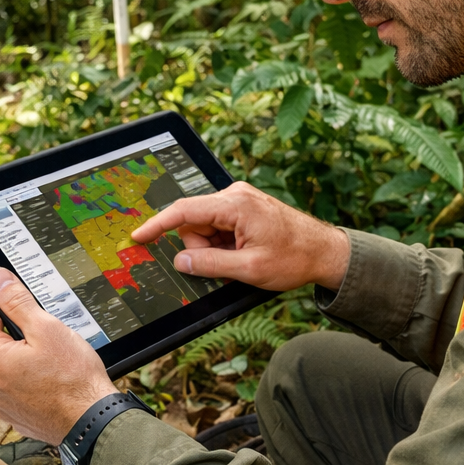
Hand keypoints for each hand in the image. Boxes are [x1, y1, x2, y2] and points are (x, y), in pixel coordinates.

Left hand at [0, 268, 116, 443]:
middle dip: (16, 332)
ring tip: (52, 359)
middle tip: (45, 333)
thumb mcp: (46, 328)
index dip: (2, 299)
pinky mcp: (14, 415)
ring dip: (22, 356)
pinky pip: (15, 387)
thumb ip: (17, 301)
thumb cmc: (73, 379)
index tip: (18, 296)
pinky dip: (28, 379)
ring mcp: (0, 403)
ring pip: (6, 365)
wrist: (91, 421)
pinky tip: (50, 379)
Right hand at [130, 181, 349, 291]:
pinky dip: (223, 244)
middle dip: (201, 249)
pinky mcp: (244, 208)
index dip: (157, 225)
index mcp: (235, 204)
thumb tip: (179, 262)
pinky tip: (243, 253)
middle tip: (228, 265)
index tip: (138, 237)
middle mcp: (235, 195)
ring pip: (204, 228)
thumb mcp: (249, 269)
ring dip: (214, 249)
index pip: (183, 211)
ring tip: (242, 259)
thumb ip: (209, 265)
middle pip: (193, 223)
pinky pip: (218, 227)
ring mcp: (240, 200)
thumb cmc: (295, 258)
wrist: (326, 252)